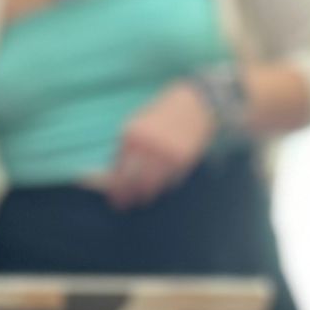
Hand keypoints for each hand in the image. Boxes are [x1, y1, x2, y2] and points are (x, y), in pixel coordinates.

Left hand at [106, 80, 215, 207]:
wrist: (195, 104)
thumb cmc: (164, 113)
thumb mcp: (139, 124)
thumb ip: (127, 146)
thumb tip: (115, 173)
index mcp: (132, 135)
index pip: (118, 170)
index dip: (115, 188)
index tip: (113, 198)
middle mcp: (147, 146)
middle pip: (131, 182)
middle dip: (126, 196)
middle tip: (123, 205)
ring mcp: (165, 155)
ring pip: (150, 186)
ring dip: (144, 195)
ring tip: (141, 199)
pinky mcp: (181, 161)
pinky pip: (168, 182)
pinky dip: (162, 186)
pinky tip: (160, 184)